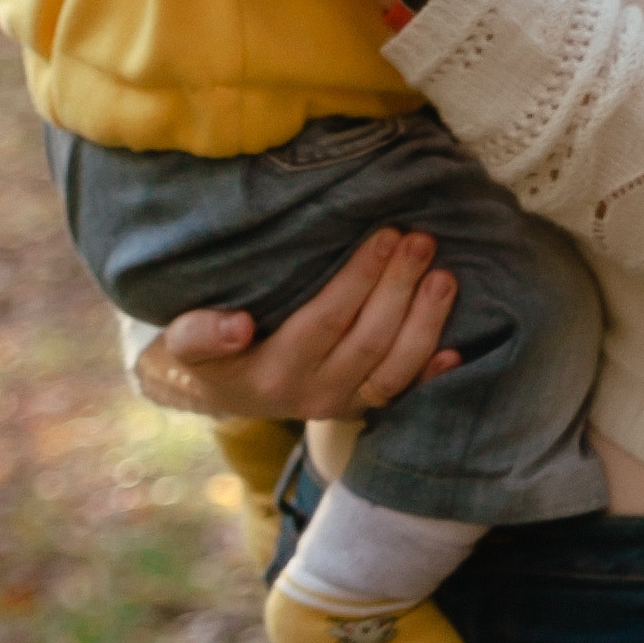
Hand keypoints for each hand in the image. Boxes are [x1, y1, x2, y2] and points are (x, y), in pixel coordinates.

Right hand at [131, 226, 460, 420]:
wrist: (226, 392)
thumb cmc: (208, 352)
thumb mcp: (186, 342)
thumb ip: (201, 333)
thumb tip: (236, 325)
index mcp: (272, 373)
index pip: (326, 321)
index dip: (359, 280)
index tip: (386, 235)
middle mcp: (313, 394)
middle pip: (368, 340)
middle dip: (400, 288)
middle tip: (422, 241)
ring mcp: (342, 405)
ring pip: (394, 369)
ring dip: (425, 323)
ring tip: (446, 276)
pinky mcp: (362, 407)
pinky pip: (404, 395)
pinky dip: (432, 373)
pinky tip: (457, 348)